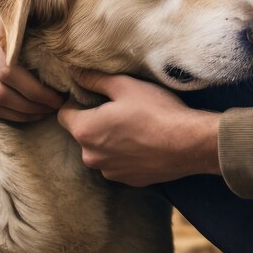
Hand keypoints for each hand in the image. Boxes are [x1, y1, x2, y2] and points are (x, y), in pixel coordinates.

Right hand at [0, 0, 65, 121]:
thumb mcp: (28, 2)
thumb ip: (46, 16)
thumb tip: (76, 36)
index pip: (8, 72)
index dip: (35, 90)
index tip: (59, 96)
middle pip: (0, 92)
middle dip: (31, 105)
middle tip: (57, 106)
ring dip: (22, 112)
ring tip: (46, 111)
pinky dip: (10, 113)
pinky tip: (31, 112)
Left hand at [57, 71, 220, 185]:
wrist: (189, 144)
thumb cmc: (156, 111)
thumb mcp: (125, 86)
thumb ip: (94, 79)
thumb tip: (74, 72)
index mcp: (85, 131)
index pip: (64, 114)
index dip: (77, 102)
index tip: (97, 96)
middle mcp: (91, 157)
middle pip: (83, 133)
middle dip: (96, 121)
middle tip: (121, 109)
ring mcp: (110, 172)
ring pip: (101, 150)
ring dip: (111, 140)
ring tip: (136, 127)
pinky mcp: (128, 181)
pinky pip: (118, 163)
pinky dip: (126, 154)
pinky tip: (145, 142)